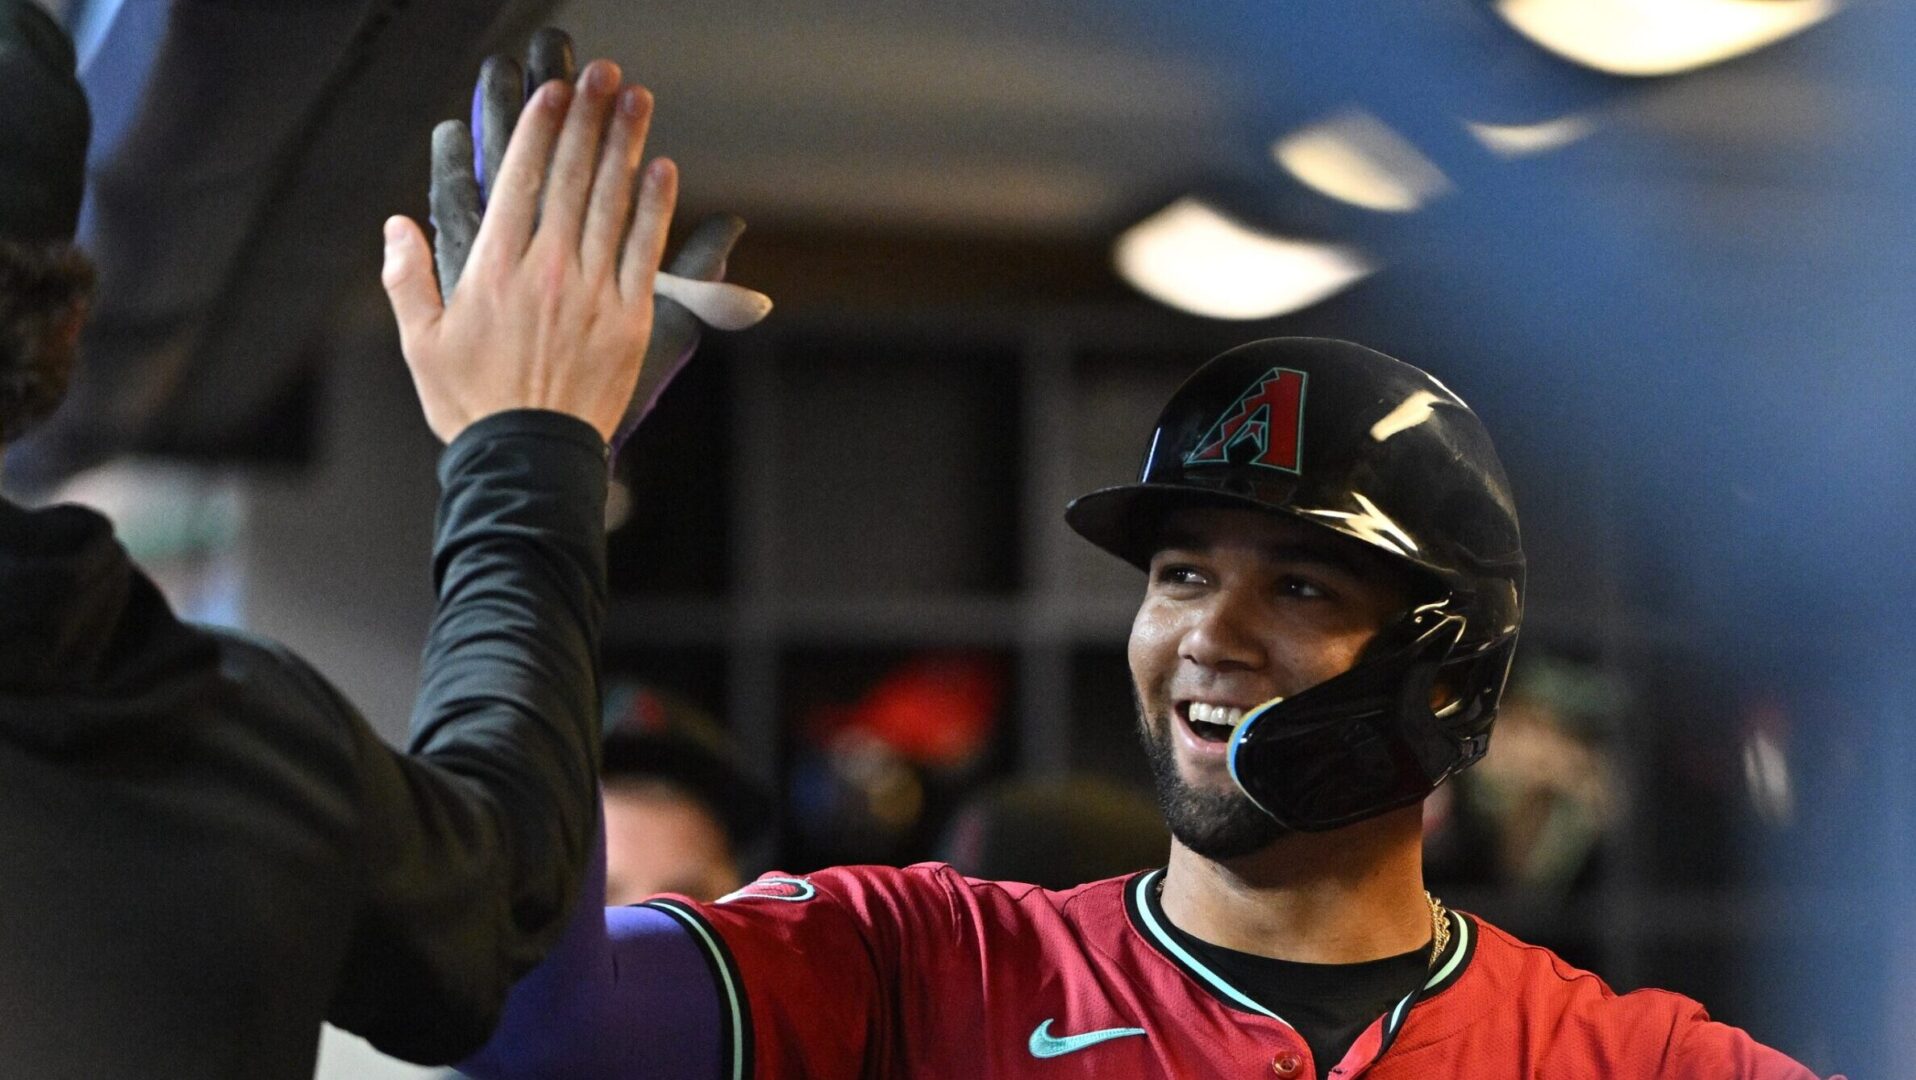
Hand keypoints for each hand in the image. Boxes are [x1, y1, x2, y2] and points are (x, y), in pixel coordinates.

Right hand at [431, 28, 768, 451]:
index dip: (540, 129)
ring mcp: (592, 292)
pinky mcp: (628, 319)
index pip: (519, 179)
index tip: (555, 93)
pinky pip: (644, 250)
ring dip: (626, 145)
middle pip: (571, 176)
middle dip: (589, 119)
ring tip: (637, 100)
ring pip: (611, 202)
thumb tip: (397, 226)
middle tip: (604, 74)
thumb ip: (407, 279)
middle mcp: (546, 269)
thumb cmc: (472, 404)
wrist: (528, 458)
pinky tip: (661, 169)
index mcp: (494, 268)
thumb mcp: (420, 343)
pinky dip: (654, 206)